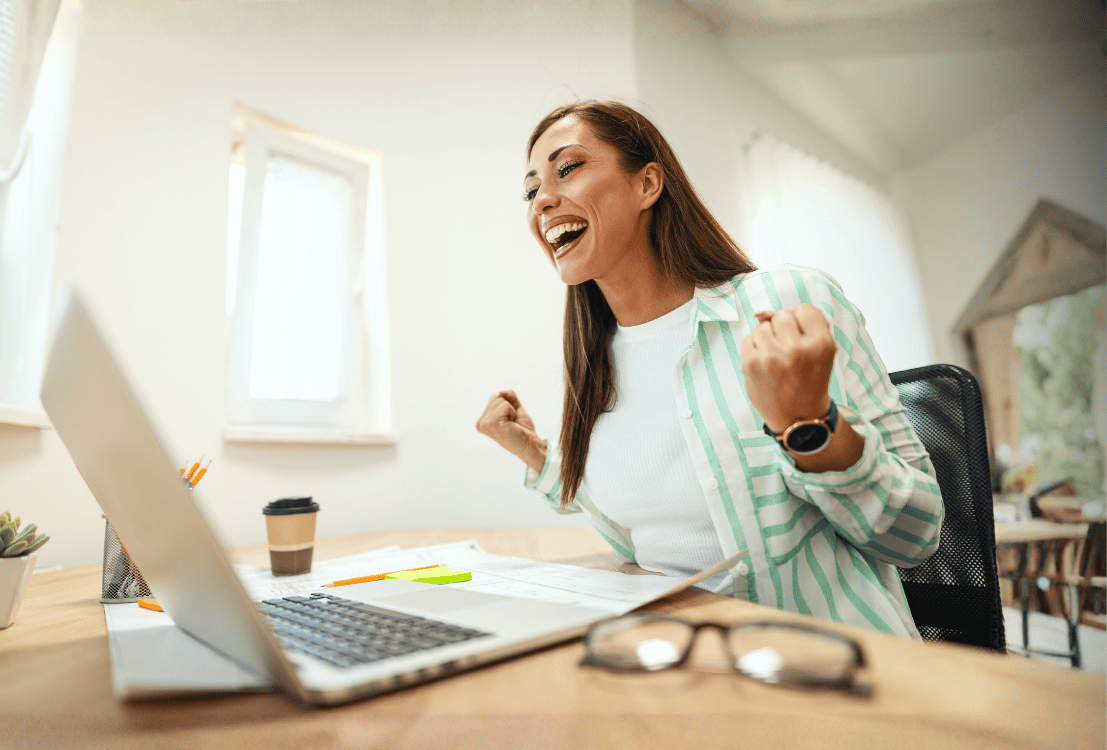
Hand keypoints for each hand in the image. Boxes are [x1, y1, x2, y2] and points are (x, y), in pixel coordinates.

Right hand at [476, 390, 545, 471]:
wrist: (530, 444)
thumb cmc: (522, 429)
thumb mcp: (514, 407)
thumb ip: (508, 396)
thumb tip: (501, 391)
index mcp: (482, 420)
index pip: (494, 397)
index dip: (507, 406)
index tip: (509, 420)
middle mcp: (480, 423)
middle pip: (496, 397)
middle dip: (509, 407)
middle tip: (511, 422)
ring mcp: (484, 424)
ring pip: (501, 400)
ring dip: (511, 410)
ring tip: (511, 424)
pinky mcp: (492, 423)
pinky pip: (505, 405)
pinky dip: (512, 412)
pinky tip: (512, 425)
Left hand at [739, 305, 836, 433]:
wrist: (798, 418)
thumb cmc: (809, 380)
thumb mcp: (821, 352)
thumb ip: (804, 325)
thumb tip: (761, 313)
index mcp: (821, 344)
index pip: (805, 310)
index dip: (802, 323)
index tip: (803, 339)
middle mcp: (798, 349)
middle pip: (781, 315)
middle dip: (783, 330)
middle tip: (788, 352)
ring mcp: (772, 357)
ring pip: (762, 326)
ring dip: (767, 339)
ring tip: (776, 360)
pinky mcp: (751, 364)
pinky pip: (747, 339)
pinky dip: (754, 349)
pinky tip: (764, 364)